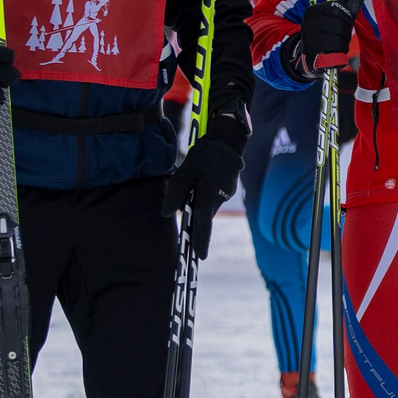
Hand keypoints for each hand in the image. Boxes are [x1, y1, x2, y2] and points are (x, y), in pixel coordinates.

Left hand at [162, 133, 242, 260]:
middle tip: (185, 199)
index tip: (199, 257)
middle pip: (204, 216)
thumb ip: (174, 196)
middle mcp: (220, 199)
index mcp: (208, 197)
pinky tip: (203, 175)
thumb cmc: (203, 156)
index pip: (203, 226)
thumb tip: (168, 214)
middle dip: (194, 214)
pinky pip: (214, 196)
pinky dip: (206, 192)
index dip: (200, 243)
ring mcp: (227, 194)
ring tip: (195, 178)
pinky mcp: (229, 188)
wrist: (227, 140)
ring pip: (208, 205)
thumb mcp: (182, 174)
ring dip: (199, 199)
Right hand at [295, 0, 356, 76]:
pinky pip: (338, 49)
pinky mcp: (315, 51)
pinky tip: (335, 51)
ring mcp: (311, 37)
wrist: (309, 55)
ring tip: (336, 44)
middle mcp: (310, 21)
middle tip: (340, 36)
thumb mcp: (332, 18)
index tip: (342, 24)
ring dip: (344, 43)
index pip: (338, 9)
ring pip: (340, 37)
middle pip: (341, 24)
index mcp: (313, 10)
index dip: (346, 18)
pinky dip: (341, 51)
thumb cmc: (325, 34)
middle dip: (346, 32)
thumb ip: (345, 7)